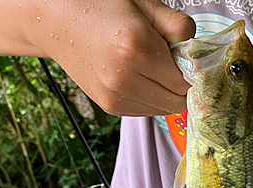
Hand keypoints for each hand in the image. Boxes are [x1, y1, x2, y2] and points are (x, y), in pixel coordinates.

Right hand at [25, 0, 194, 115]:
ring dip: (166, 93)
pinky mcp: (109, 107)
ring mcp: (114, 97)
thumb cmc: (100, 6)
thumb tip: (196, 48)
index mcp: (136, 49)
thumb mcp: (143, 4)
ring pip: (162, 110)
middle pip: (176, 101)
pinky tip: (139, 77)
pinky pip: (145, 111)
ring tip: (151, 68)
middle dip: (180, 85)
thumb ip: (176, 24)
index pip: (184, 81)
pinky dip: (150, 98)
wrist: (56, 22)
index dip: (191, 72)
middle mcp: (124, 79)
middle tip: (170, 63)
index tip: (185, 59)